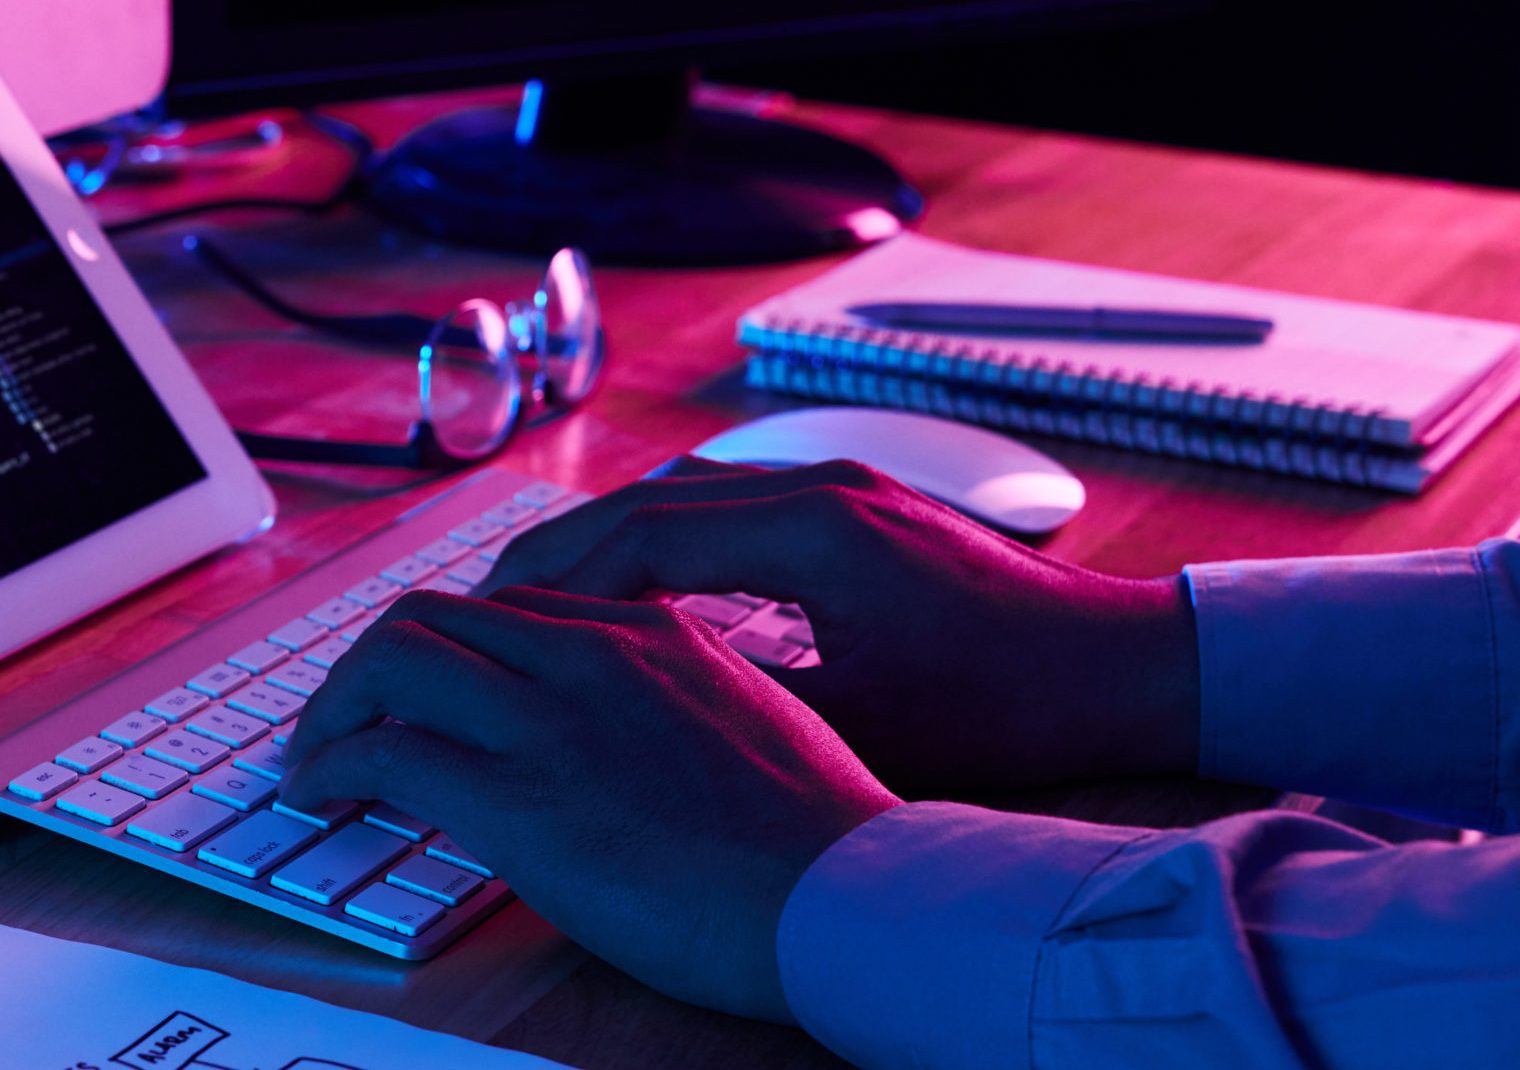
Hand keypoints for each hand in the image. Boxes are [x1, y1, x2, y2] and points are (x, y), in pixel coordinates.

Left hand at [280, 588, 900, 1023]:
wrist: (851, 899)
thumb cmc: (823, 845)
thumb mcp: (754, 733)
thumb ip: (675, 713)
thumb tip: (627, 750)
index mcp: (654, 635)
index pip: (513, 608)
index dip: (449, 649)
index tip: (424, 693)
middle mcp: (594, 654)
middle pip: (438, 615)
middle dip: (372, 666)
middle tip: (345, 719)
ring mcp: (553, 718)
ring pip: (394, 659)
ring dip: (337, 707)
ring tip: (317, 757)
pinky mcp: (519, 794)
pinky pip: (386, 752)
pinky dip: (333, 767)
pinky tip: (322, 796)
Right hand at [477, 458, 1201, 789]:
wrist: (1129, 664)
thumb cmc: (1014, 708)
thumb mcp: (867, 728)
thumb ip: (747, 702)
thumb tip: (633, 707)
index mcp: (816, 533)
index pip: (642, 533)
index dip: (555, 580)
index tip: (493, 623)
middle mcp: (822, 487)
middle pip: (650, 501)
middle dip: (560, 555)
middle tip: (487, 609)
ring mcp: (843, 489)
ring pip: (687, 497)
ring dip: (610, 543)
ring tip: (543, 601)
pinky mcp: (860, 507)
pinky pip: (730, 508)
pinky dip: (667, 542)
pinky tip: (637, 590)